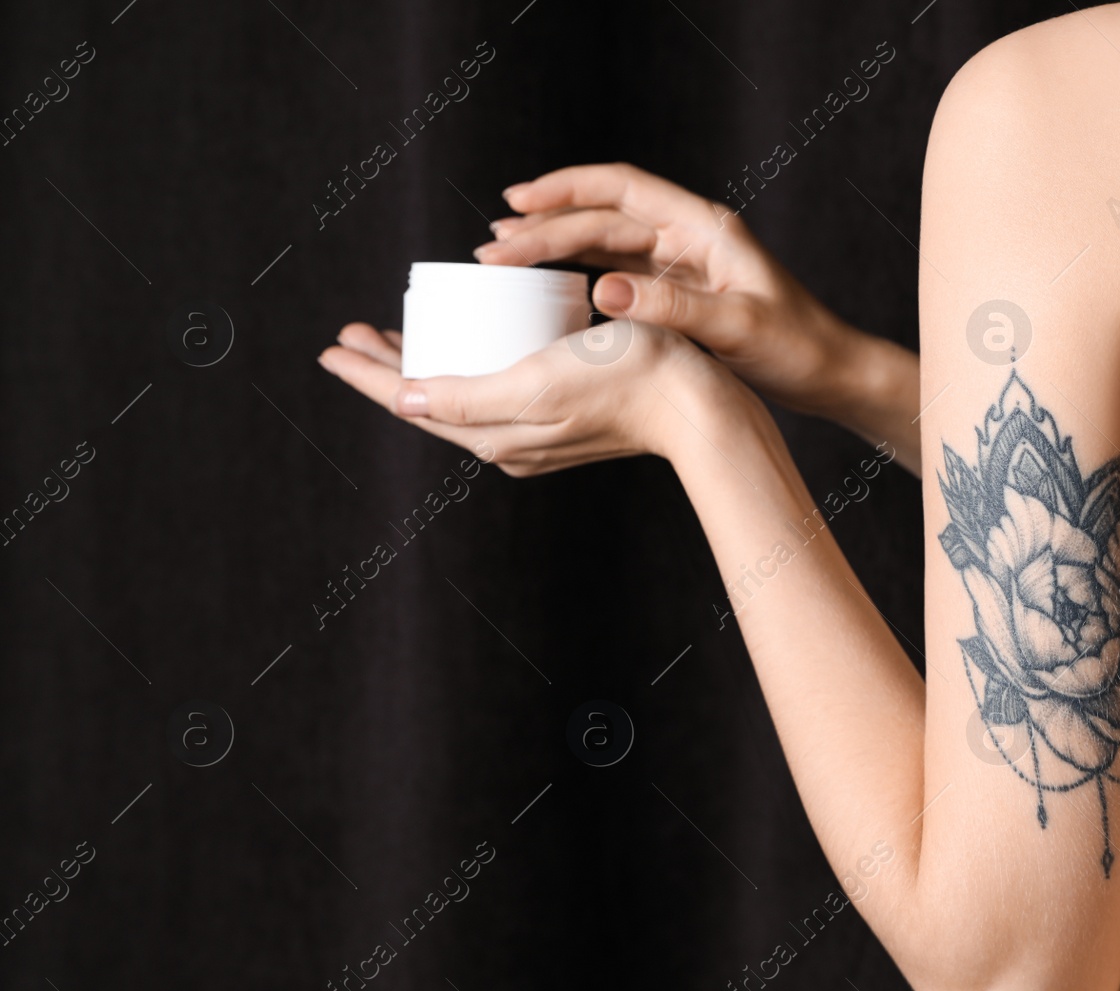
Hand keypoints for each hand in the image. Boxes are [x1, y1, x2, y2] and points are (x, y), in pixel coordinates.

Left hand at [316, 322, 744, 476]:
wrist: (695, 404)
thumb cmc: (624, 384)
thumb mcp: (535, 385)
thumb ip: (469, 398)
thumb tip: (402, 402)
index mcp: (493, 435)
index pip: (410, 403)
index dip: (367, 373)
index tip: (333, 342)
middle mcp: (508, 439)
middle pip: (429, 398)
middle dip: (387, 366)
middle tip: (356, 329)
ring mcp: (535, 430)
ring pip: (459, 394)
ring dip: (424, 364)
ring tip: (400, 335)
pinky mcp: (562, 414)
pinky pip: (493, 389)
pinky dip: (467, 364)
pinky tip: (472, 342)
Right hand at [474, 163, 919, 470]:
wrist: (829, 375)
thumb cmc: (797, 347)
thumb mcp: (737, 328)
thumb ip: (670, 309)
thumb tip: (599, 290)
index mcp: (704, 228)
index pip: (621, 188)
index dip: (565, 188)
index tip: (517, 201)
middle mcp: (689, 238)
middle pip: (602, 218)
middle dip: (545, 227)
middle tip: (491, 246)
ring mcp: (682, 266)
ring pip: (604, 247)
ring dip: (555, 250)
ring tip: (502, 258)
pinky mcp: (679, 296)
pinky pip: (617, 276)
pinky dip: (578, 278)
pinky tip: (545, 289)